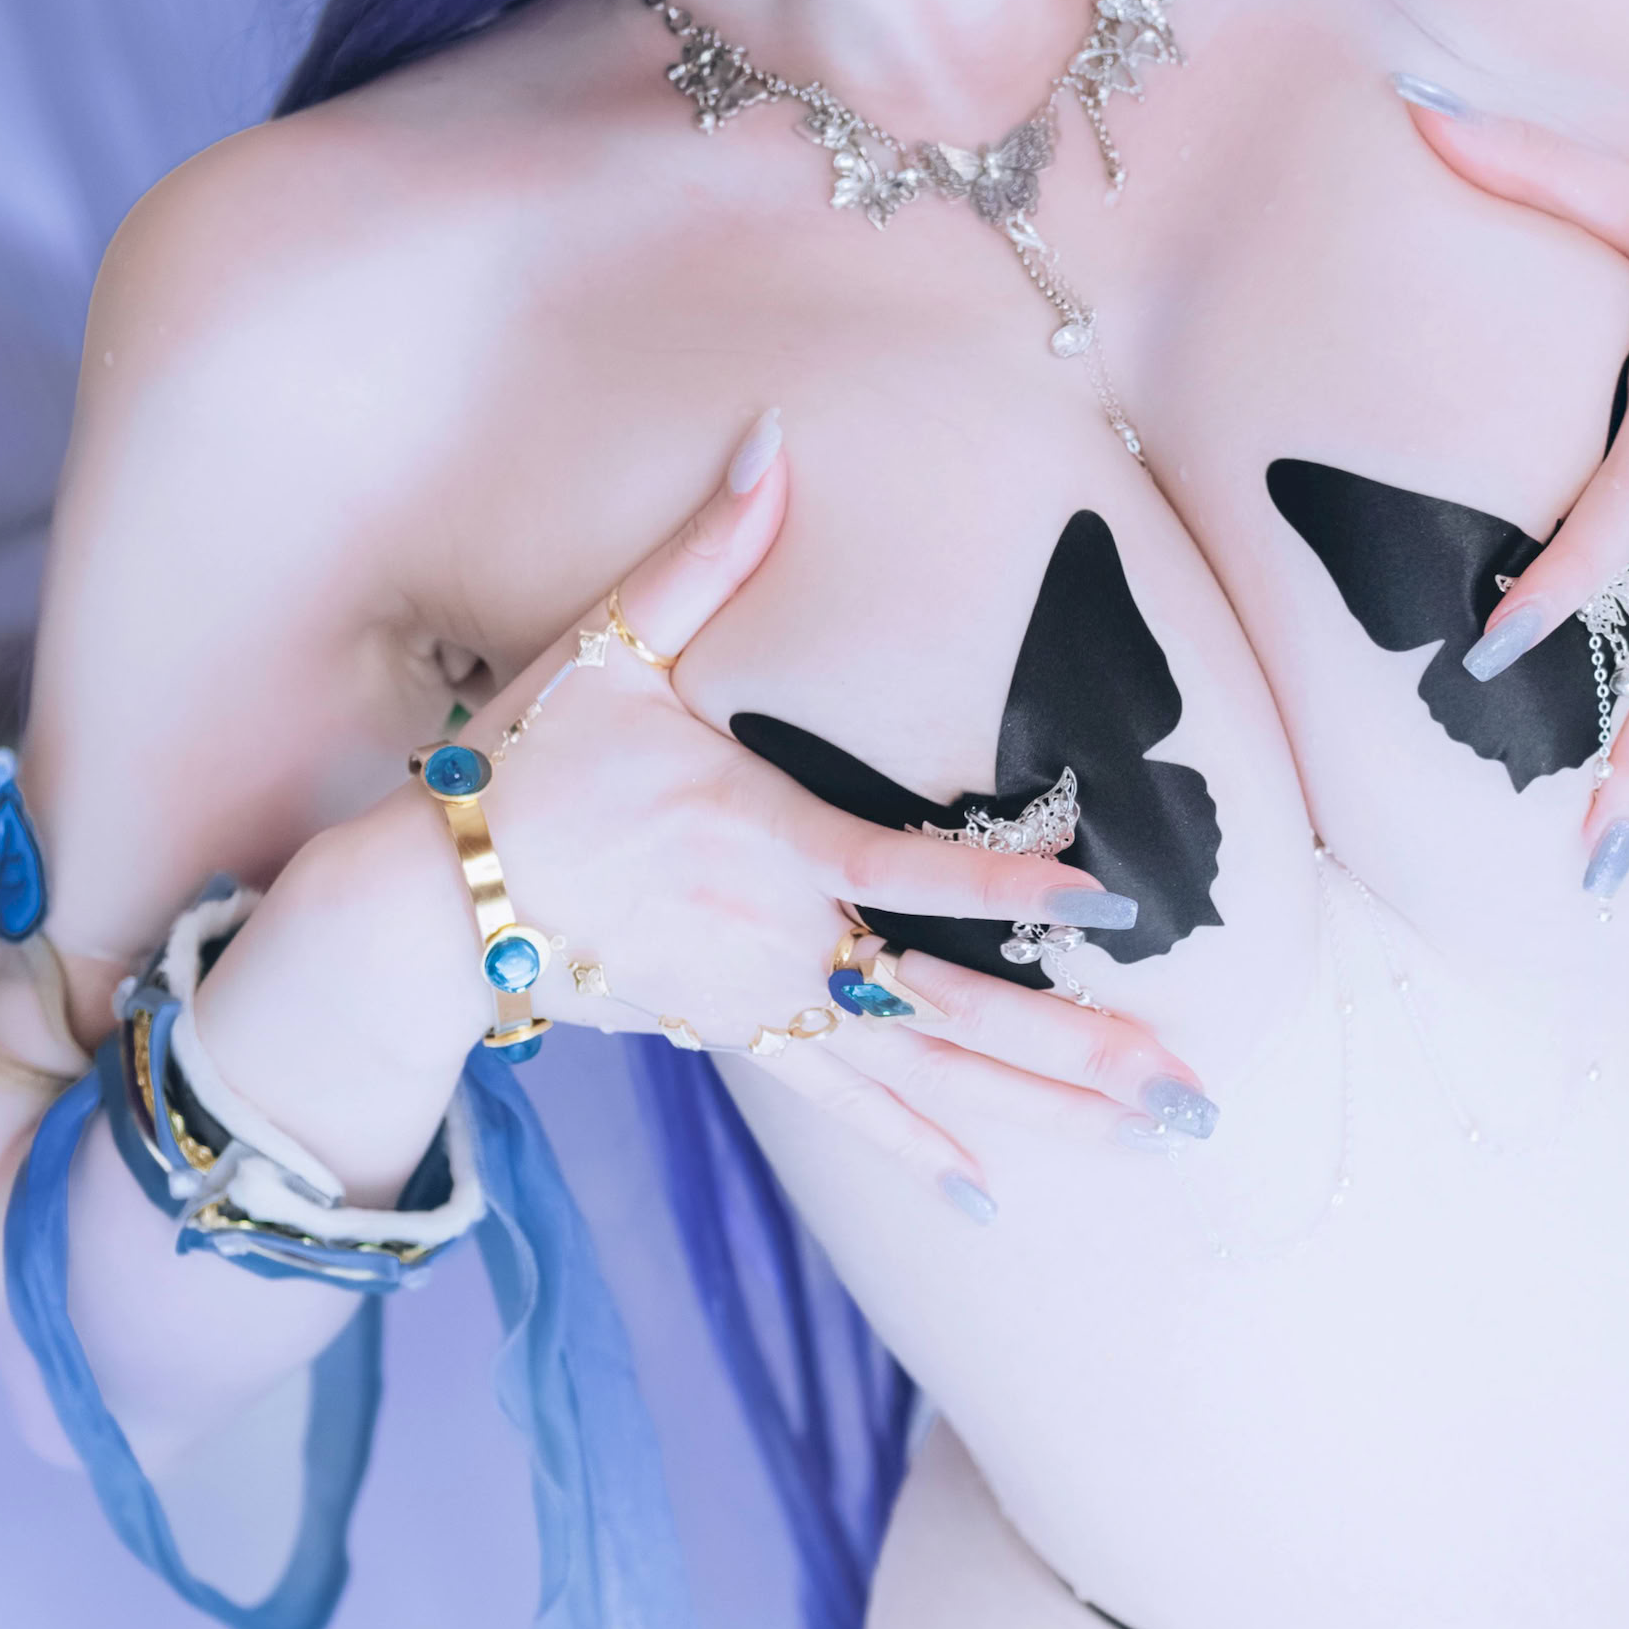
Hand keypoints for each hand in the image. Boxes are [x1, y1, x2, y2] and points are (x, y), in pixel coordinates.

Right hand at [462, 417, 1215, 1218]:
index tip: (1105, 900)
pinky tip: (997, 1191)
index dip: (1003, 883)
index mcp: (766, 841)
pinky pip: (851, 1107)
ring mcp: (765, 1005)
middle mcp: (782, 942)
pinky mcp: (740, 1040)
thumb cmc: (528, 764)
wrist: (438, 901)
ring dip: (1042, 1110)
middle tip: (1190, 1097)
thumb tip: (771, 437)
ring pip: (924, 1073)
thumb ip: (705, 549)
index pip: (905, 867)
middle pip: (949, 1009)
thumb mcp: (610, 647)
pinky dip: (923, 1147)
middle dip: (1076, 1054)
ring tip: (1150, 1140)